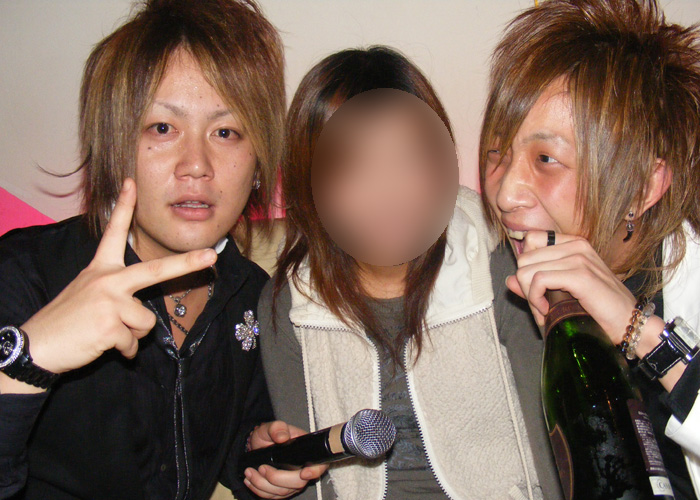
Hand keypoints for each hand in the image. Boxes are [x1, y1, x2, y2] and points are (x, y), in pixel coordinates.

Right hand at [1, 179, 216, 393]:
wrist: (37, 346)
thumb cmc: (66, 320)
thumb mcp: (87, 293)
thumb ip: (116, 293)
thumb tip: (143, 314)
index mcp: (101, 269)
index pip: (114, 233)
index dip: (123, 207)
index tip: (132, 183)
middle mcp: (107, 280)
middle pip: (155, 270)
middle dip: (187, 263)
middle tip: (211, 255)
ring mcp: (109, 302)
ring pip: (147, 322)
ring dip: (133, 335)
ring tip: (107, 334)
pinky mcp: (109, 326)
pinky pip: (134, 343)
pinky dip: (125, 351)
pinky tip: (104, 346)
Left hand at [243, 421, 328, 498]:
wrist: (259, 445)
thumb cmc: (270, 435)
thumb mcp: (272, 427)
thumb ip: (277, 428)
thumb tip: (282, 438)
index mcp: (306, 452)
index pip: (319, 465)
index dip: (314, 471)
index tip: (304, 473)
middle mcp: (303, 470)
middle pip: (298, 483)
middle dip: (277, 478)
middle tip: (261, 468)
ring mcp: (293, 483)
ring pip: (283, 492)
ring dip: (263, 484)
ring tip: (250, 472)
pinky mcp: (282, 491)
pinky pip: (273, 497)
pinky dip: (259, 490)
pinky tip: (250, 481)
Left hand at [505, 231, 636, 342]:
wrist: (630, 324)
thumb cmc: (599, 310)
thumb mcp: (562, 293)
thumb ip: (535, 284)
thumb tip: (509, 280)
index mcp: (573, 244)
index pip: (530, 240)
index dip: (526, 266)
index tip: (535, 288)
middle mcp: (576, 245)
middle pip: (524, 258)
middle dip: (525, 287)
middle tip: (540, 307)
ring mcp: (579, 258)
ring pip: (527, 271)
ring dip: (530, 297)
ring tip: (545, 312)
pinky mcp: (580, 275)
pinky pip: (538, 280)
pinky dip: (536, 299)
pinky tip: (547, 312)